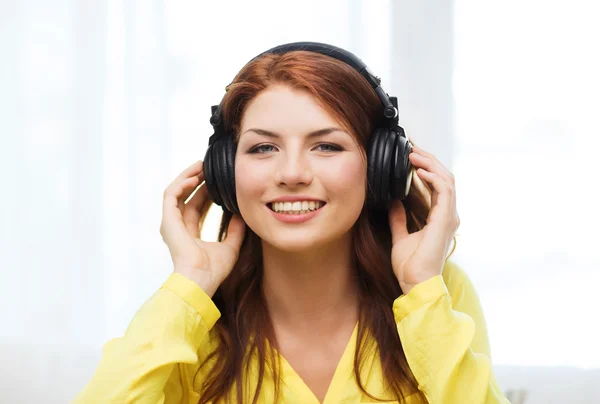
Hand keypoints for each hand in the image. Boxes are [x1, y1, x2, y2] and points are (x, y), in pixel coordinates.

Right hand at [160, 160, 245, 296]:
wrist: (200, 280)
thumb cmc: (213, 270)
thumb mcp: (231, 247)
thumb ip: (235, 231)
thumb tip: (242, 214)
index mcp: (190, 235)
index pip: (197, 207)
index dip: (206, 193)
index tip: (217, 181)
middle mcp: (178, 228)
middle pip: (187, 198)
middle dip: (198, 181)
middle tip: (210, 168)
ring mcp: (171, 223)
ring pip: (176, 192)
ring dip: (188, 177)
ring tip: (201, 166)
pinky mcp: (168, 220)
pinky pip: (171, 195)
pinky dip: (181, 183)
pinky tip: (194, 177)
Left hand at [388, 145, 459, 293]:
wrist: (415, 283)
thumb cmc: (410, 267)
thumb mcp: (400, 237)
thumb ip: (398, 219)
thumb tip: (393, 202)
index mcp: (440, 219)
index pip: (438, 185)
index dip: (427, 167)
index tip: (410, 156)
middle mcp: (448, 216)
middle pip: (444, 178)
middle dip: (428, 160)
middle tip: (412, 148)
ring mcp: (448, 217)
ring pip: (446, 179)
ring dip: (430, 163)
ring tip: (414, 153)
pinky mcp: (445, 220)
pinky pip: (444, 190)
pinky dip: (433, 177)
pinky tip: (420, 169)